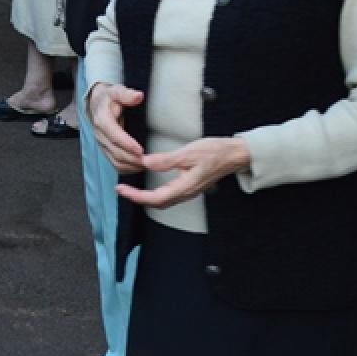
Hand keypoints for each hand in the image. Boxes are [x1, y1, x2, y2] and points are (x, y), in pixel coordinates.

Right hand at [88, 83, 145, 173]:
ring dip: (131, 165)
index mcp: (102, 120)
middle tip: (149, 161)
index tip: (140, 150)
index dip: (126, 144)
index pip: (114, 135)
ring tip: (147, 165)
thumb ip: (126, 94)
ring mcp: (102, 144)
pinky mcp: (106, 150)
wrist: (98, 103)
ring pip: (115, 161)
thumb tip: (138, 96)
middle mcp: (100, 135)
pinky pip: (115, 164)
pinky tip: (140, 167)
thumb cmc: (110, 97)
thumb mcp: (116, 91)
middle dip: (132, 158)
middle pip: (116, 151)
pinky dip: (128, 169)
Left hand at [117, 137, 251, 208]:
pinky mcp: (190, 187)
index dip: (136, 196)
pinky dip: (155, 194)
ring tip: (131, 190)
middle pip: (157, 203)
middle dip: (137, 198)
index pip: (156, 198)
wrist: (235, 155)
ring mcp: (189, 191)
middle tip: (121, 190)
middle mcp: (186, 192)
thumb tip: (146, 162)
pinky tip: (149, 187)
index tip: (122, 190)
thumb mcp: (189, 152)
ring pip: (163, 201)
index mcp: (185, 186)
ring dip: (145, 198)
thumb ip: (166, 160)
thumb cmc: (215, 152)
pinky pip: (169, 196)